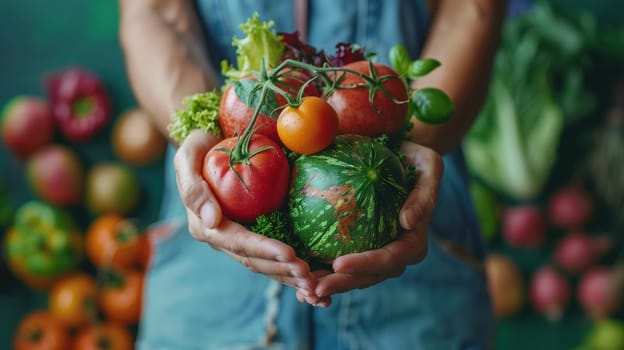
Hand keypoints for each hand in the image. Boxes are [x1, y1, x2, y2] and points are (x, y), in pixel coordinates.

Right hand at [174, 130, 318, 295]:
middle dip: (283, 270)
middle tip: (311, 277)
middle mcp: (222, 239)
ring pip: (266, 266)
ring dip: (290, 277)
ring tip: (315, 285)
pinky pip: (273, 258)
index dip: (264, 250)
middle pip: (255, 261)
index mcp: (206, 226)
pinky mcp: (254, 235)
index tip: (290, 254)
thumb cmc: (197, 148)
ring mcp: (238, 240)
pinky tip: (313, 281)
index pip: (239, 242)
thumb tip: (212, 220)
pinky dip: (291, 271)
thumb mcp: (187, 159)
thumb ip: (194, 188)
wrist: (207, 147)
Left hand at [296, 141, 442, 305]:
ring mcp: (379, 255)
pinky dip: (324, 271)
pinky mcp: (363, 249)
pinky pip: (343, 264)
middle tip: (314, 287)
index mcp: (414, 241)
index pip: (390, 259)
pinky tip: (299, 274)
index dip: (365, 265)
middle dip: (342, 284)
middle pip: (369, 276)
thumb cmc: (416, 158)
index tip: (338, 263)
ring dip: (330, 284)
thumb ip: (424, 194)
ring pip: (354, 277)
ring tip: (303, 289)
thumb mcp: (429, 166)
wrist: (403, 158)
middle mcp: (397, 254)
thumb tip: (408, 222)